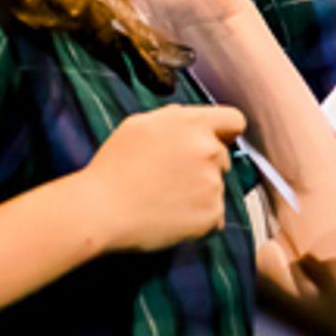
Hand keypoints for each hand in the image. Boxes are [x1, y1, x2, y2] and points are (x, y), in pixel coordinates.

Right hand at [78, 103, 248, 250]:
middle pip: (223, 157)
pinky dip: (199, 217)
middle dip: (205, 164)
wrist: (100, 209)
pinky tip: (171, 216)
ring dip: (200, 192)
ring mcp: (213, 183)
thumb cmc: (114, 168)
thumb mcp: (138, 125)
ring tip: (165, 198)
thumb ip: (173, 117)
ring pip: (217, 186)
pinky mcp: (212, 213)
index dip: (226, 132)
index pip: (234, 120)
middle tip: (172, 177)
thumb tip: (189, 118)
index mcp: (192, 124)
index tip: (218, 141)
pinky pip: (215, 214)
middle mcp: (208, 150)